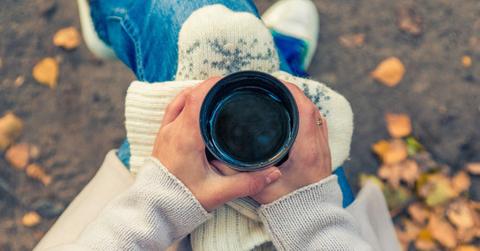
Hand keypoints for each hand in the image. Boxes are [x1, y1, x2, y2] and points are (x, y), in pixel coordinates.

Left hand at [152, 77, 281, 211]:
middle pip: (190, 95)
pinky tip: (199, 107)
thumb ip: (248, 182)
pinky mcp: (162, 138)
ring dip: (197, 94)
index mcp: (185, 137)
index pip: (197, 98)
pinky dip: (186, 103)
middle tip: (230, 88)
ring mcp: (165, 133)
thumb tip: (274, 172)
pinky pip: (173, 110)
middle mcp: (172, 130)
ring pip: (180, 100)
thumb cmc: (181, 201)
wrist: (154, 211)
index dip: (213, 85)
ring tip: (217, 94)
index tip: (230, 81)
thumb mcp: (218, 193)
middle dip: (210, 87)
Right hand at [212, 82, 331, 203]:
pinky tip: (291, 114)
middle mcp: (318, 145)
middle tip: (270, 87)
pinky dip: (305, 114)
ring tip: (278, 96)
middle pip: (310, 107)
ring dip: (299, 102)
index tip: (273, 82)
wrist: (311, 218)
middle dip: (291, 92)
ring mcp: (323, 148)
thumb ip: (237, 174)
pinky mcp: (323, 152)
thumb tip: (216, 158)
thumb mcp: (259, 188)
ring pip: (315, 114)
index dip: (290, 90)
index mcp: (306, 149)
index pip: (304, 109)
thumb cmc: (289, 205)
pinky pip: (317, 124)